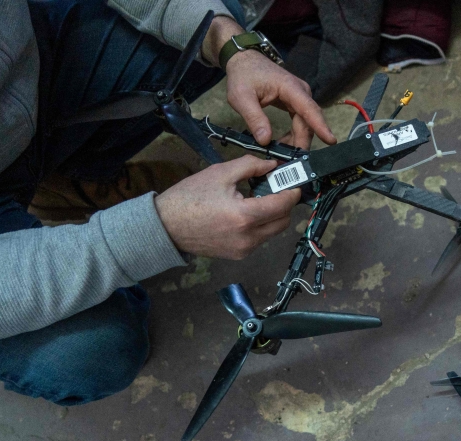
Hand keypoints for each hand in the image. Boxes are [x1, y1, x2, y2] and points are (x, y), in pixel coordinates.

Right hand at [154, 155, 299, 258]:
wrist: (166, 226)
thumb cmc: (189, 198)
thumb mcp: (220, 173)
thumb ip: (250, 166)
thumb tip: (272, 165)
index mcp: (244, 216)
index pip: (283, 205)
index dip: (293, 192)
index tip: (295, 183)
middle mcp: (248, 238)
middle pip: (284, 222)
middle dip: (285, 205)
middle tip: (276, 189)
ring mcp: (244, 250)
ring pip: (273, 232)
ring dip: (273, 216)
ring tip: (257, 200)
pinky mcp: (238, 255)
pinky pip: (260, 239)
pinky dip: (260, 226)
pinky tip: (245, 214)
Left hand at [202, 16, 335, 148]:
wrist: (244, 61)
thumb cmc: (243, 75)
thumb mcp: (241, 97)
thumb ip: (254, 118)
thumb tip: (265, 140)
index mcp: (290, 87)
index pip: (309, 109)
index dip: (320, 126)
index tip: (330, 140)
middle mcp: (301, 92)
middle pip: (308, 122)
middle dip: (302, 142)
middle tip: (291, 161)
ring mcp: (300, 98)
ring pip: (306, 125)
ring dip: (297, 141)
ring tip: (283, 155)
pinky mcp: (296, 104)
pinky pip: (300, 123)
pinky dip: (294, 135)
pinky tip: (283, 144)